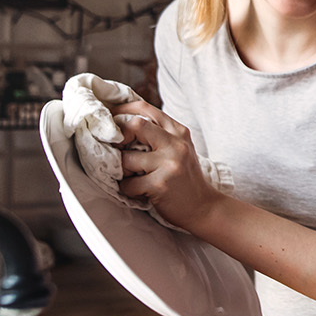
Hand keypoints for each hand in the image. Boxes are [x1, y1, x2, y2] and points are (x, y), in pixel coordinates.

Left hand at [111, 101, 219, 230]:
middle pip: (135, 125)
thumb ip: (158, 134)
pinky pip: (128, 184)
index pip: (145, 108)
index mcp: (179, 131)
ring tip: (133, 177)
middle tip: (117, 151)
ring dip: (122, 171)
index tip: (110, 120)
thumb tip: (123, 123)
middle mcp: (176, 144)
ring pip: (126, 158)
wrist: (204, 207)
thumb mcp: (179, 148)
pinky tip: (140, 192)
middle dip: (119, 137)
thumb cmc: (185, 178)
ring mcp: (169, 164)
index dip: (121, 111)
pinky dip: (128, 189)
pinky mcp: (160, 184)